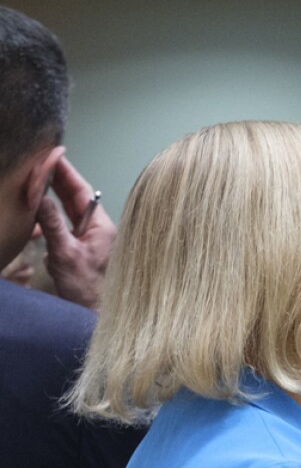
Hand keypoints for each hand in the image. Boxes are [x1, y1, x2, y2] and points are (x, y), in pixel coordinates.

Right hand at [36, 157, 114, 308]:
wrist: (92, 312)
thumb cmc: (86, 287)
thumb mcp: (65, 253)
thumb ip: (53, 225)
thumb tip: (40, 198)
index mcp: (99, 225)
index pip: (81, 191)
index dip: (67, 172)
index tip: (55, 155)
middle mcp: (96, 228)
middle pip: (74, 198)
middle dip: (56, 180)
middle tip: (40, 162)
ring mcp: (87, 239)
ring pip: (66, 212)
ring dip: (50, 200)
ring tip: (33, 186)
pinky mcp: (78, 249)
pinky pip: (61, 228)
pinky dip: (47, 223)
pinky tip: (34, 225)